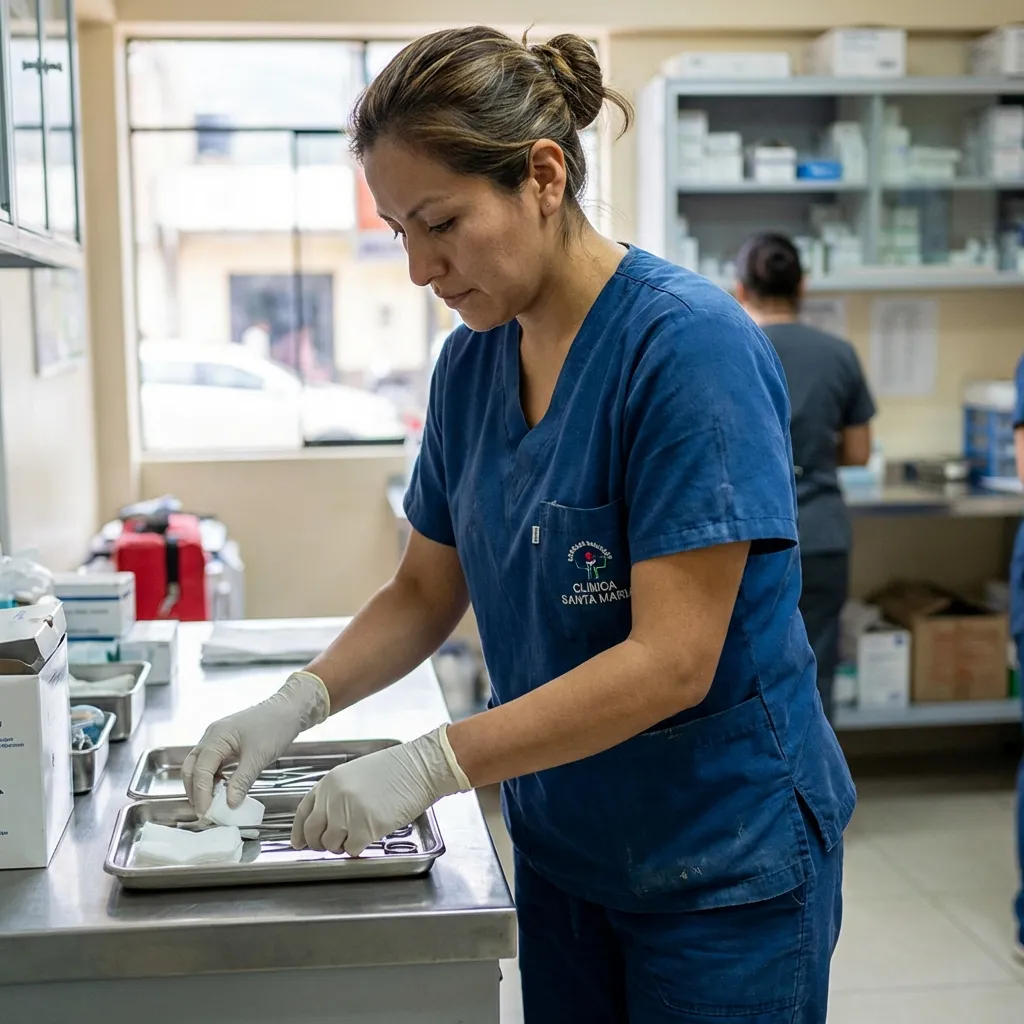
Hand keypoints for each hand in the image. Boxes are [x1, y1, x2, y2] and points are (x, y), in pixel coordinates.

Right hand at [182, 671, 329, 814]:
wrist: (289, 710)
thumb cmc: (275, 727)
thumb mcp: (259, 756)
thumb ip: (242, 781)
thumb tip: (229, 804)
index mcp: (216, 736)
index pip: (200, 770)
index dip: (201, 794)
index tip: (206, 814)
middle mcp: (212, 737)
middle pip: (192, 768)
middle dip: (195, 791)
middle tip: (204, 814)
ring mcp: (218, 740)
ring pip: (201, 767)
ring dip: (203, 786)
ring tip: (212, 806)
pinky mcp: (227, 744)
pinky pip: (214, 764)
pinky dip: (214, 779)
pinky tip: (222, 791)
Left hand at [291, 725, 471, 854]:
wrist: (419, 768)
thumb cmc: (395, 770)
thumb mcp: (357, 775)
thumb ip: (337, 795)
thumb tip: (327, 821)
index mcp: (329, 783)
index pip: (302, 813)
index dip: (299, 832)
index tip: (299, 843)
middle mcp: (333, 798)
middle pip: (313, 833)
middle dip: (321, 844)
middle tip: (334, 844)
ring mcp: (347, 813)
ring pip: (331, 845)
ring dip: (342, 845)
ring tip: (358, 835)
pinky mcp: (364, 828)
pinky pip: (351, 850)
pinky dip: (358, 848)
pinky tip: (369, 836)